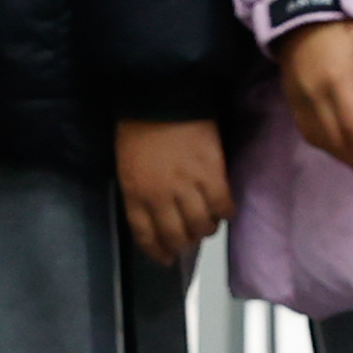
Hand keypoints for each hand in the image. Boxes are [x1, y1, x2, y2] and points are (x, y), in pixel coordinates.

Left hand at [114, 116, 230, 266]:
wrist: (161, 94)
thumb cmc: (139, 126)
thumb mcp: (126, 165)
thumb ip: (139, 193)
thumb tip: (156, 216)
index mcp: (135, 193)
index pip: (146, 235)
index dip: (157, 251)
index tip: (165, 257)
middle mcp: (160, 196)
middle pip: (176, 235)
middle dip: (182, 244)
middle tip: (188, 242)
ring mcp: (188, 186)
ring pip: (201, 225)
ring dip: (204, 230)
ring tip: (206, 225)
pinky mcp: (212, 172)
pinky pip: (222, 204)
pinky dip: (225, 212)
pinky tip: (224, 210)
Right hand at [275, 20, 352, 186]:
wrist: (301, 11)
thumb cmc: (344, 25)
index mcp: (339, 81)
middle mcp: (316, 97)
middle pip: (337, 140)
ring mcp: (300, 101)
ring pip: (320, 140)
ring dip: (342, 158)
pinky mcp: (291, 101)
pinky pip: (308, 132)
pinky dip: (326, 146)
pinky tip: (340, 150)